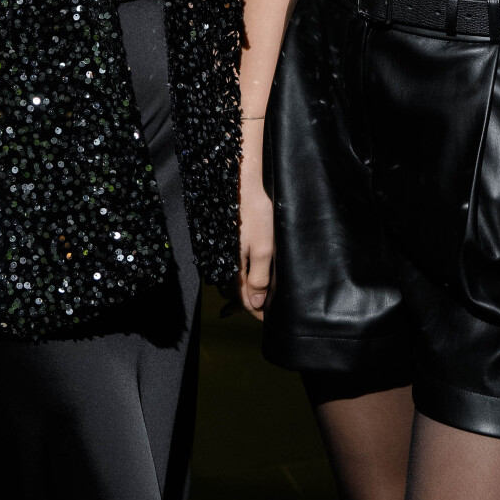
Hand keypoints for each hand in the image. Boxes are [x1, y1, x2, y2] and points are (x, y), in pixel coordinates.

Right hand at [237, 123, 273, 320]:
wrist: (241, 179)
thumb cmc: (255, 212)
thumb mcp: (263, 248)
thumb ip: (260, 277)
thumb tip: (257, 302)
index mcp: (233, 268)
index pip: (245, 300)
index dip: (260, 312)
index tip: (273, 320)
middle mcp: (226, 260)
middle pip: (241, 290)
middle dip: (256, 300)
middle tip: (273, 307)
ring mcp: (227, 248)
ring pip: (239, 276)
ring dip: (253, 286)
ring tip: (269, 290)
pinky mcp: (229, 237)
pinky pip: (238, 262)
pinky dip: (249, 270)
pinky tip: (258, 266)